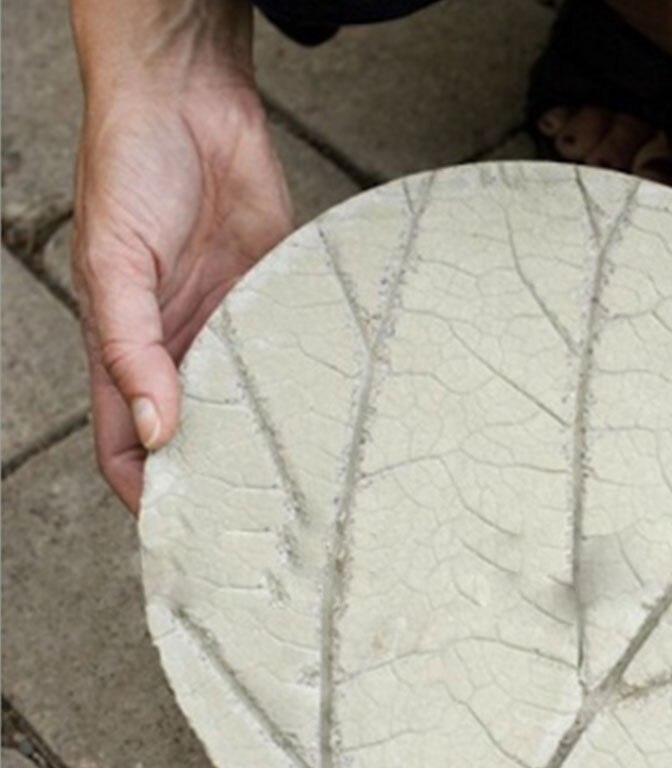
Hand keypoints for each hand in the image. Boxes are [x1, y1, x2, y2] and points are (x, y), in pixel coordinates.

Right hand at [73, 62, 292, 511]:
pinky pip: (287, 359)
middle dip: (220, 481)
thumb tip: (158, 428)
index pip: (128, 448)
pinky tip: (332, 418)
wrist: (192, 103)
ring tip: (309, 489)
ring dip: (269, 444)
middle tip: (264, 528)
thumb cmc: (132, 172)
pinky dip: (304, 390)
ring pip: (248, 408)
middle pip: (196, 439)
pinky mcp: (274, 304)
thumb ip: (130, 346)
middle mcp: (180, 352)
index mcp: (129, 353)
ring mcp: (229, 331)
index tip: (185, 536)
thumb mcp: (114, 263)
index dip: (147, 493)